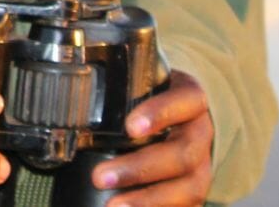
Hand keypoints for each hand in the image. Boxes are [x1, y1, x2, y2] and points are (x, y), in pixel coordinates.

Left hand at [93, 68, 213, 206]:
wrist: (180, 118)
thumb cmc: (152, 98)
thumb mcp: (144, 85)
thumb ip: (121, 90)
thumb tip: (75, 90)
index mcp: (191, 100)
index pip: (185, 101)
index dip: (160, 113)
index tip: (130, 127)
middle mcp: (201, 134)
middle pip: (182, 154)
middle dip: (140, 168)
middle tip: (100, 176)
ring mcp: (203, 166)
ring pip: (189, 188)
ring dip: (148, 200)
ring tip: (112, 205)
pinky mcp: (196, 191)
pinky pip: (187, 206)